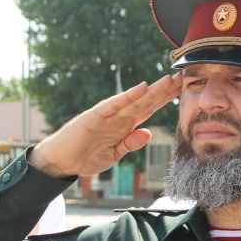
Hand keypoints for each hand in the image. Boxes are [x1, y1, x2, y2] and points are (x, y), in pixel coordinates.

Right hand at [30, 73, 182, 177]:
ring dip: (151, 91)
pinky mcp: (93, 116)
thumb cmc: (84, 158)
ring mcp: (106, 115)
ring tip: (168, 80)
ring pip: (133, 100)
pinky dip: (127, 96)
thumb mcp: (113, 155)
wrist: (60, 163)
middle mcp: (117, 117)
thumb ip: (130, 144)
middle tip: (180, 77)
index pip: (147, 110)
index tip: (179, 90)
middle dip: (162, 91)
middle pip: (144, 102)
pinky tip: (141, 88)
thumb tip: (148, 132)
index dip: (163, 100)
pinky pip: (113, 105)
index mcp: (123, 127)